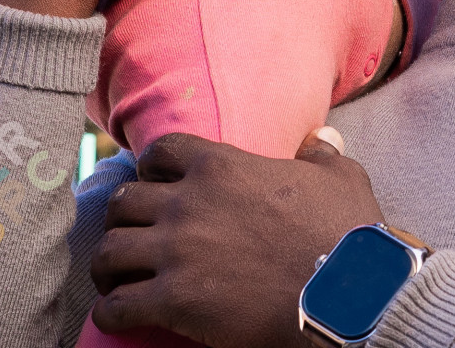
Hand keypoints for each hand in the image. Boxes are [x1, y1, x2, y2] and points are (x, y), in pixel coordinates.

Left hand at [91, 132, 387, 347]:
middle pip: (123, 201)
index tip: (156, 187)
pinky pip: (116, 306)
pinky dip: (111, 312)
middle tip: (135, 236)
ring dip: (110, 266)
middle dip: (124, 219)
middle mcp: (188, 202)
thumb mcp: (341, 177)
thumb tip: (320, 138)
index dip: (152, 170)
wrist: (346, 292)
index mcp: (220, 166)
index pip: (159, 152)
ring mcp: (176, 251)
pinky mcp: (173, 301)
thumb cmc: (345, 234)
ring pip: (109, 250)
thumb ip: (322, 154)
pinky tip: (119, 315)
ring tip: (118, 279)